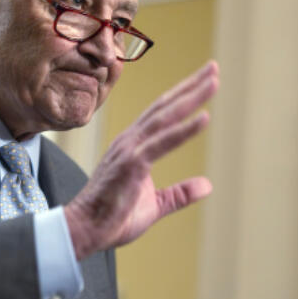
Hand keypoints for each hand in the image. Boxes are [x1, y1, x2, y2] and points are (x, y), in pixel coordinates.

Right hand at [64, 61, 217, 258]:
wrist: (83, 231)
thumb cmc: (112, 219)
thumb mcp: (155, 206)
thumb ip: (180, 194)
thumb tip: (207, 186)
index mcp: (133, 147)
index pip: (162, 114)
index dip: (183, 96)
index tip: (205, 80)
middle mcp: (130, 141)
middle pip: (165, 107)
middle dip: (191, 86)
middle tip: (214, 67)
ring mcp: (130, 150)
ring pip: (165, 117)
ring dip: (191, 97)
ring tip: (213, 81)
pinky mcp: (132, 165)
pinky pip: (163, 143)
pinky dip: (184, 130)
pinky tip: (204, 117)